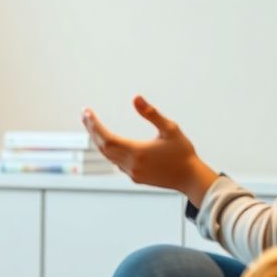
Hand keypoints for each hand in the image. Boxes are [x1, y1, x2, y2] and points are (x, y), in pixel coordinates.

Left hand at [82, 95, 218, 202]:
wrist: (191, 178)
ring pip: (108, 156)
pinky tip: (108, 143)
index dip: (94, 125)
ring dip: (99, 141)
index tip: (86, 112)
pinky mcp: (136, 178)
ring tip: (92, 126)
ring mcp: (132, 173)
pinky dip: (109, 151)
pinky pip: (116, 163)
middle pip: (103, 147)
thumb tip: (135, 98)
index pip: (107, 138)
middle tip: (85, 115)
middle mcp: (131, 165)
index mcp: (137, 152)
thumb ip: (151, 113)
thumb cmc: (183, 152)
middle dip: (92, 130)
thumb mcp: (170, 129)